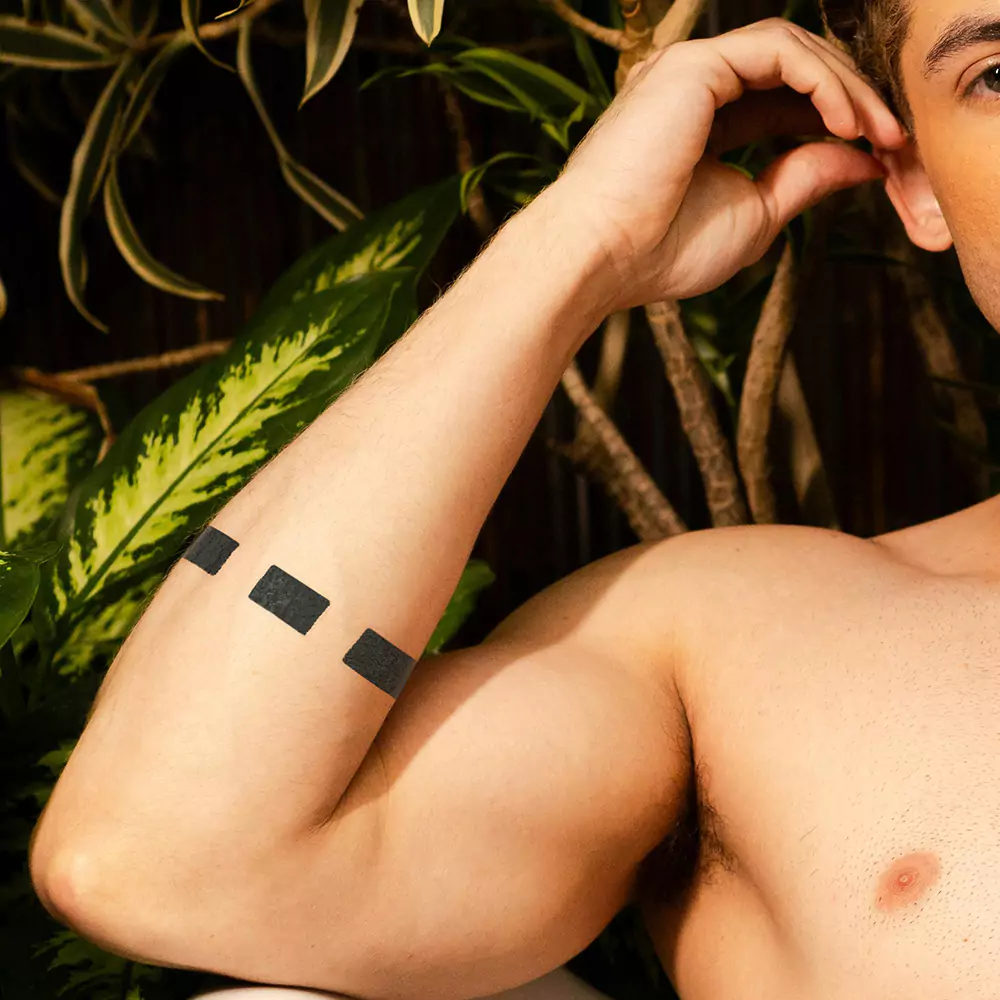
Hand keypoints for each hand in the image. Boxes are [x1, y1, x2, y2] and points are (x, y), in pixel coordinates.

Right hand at [550, 18, 907, 309]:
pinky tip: (846, 121)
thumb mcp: (755, 215)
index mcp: (701, 125)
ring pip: (792, 50)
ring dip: (845, 87)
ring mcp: (691, 72)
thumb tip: (862, 160)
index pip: (784, 103)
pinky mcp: (694, 66)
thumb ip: (805, 178)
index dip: (837, 121)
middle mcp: (694, 90)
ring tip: (878, 132)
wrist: (602, 257)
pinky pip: (778, 52)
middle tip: (895, 138)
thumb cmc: (661, 250)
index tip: (880, 153)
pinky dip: (821, 81)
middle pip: (794, 69)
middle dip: (852, 99)